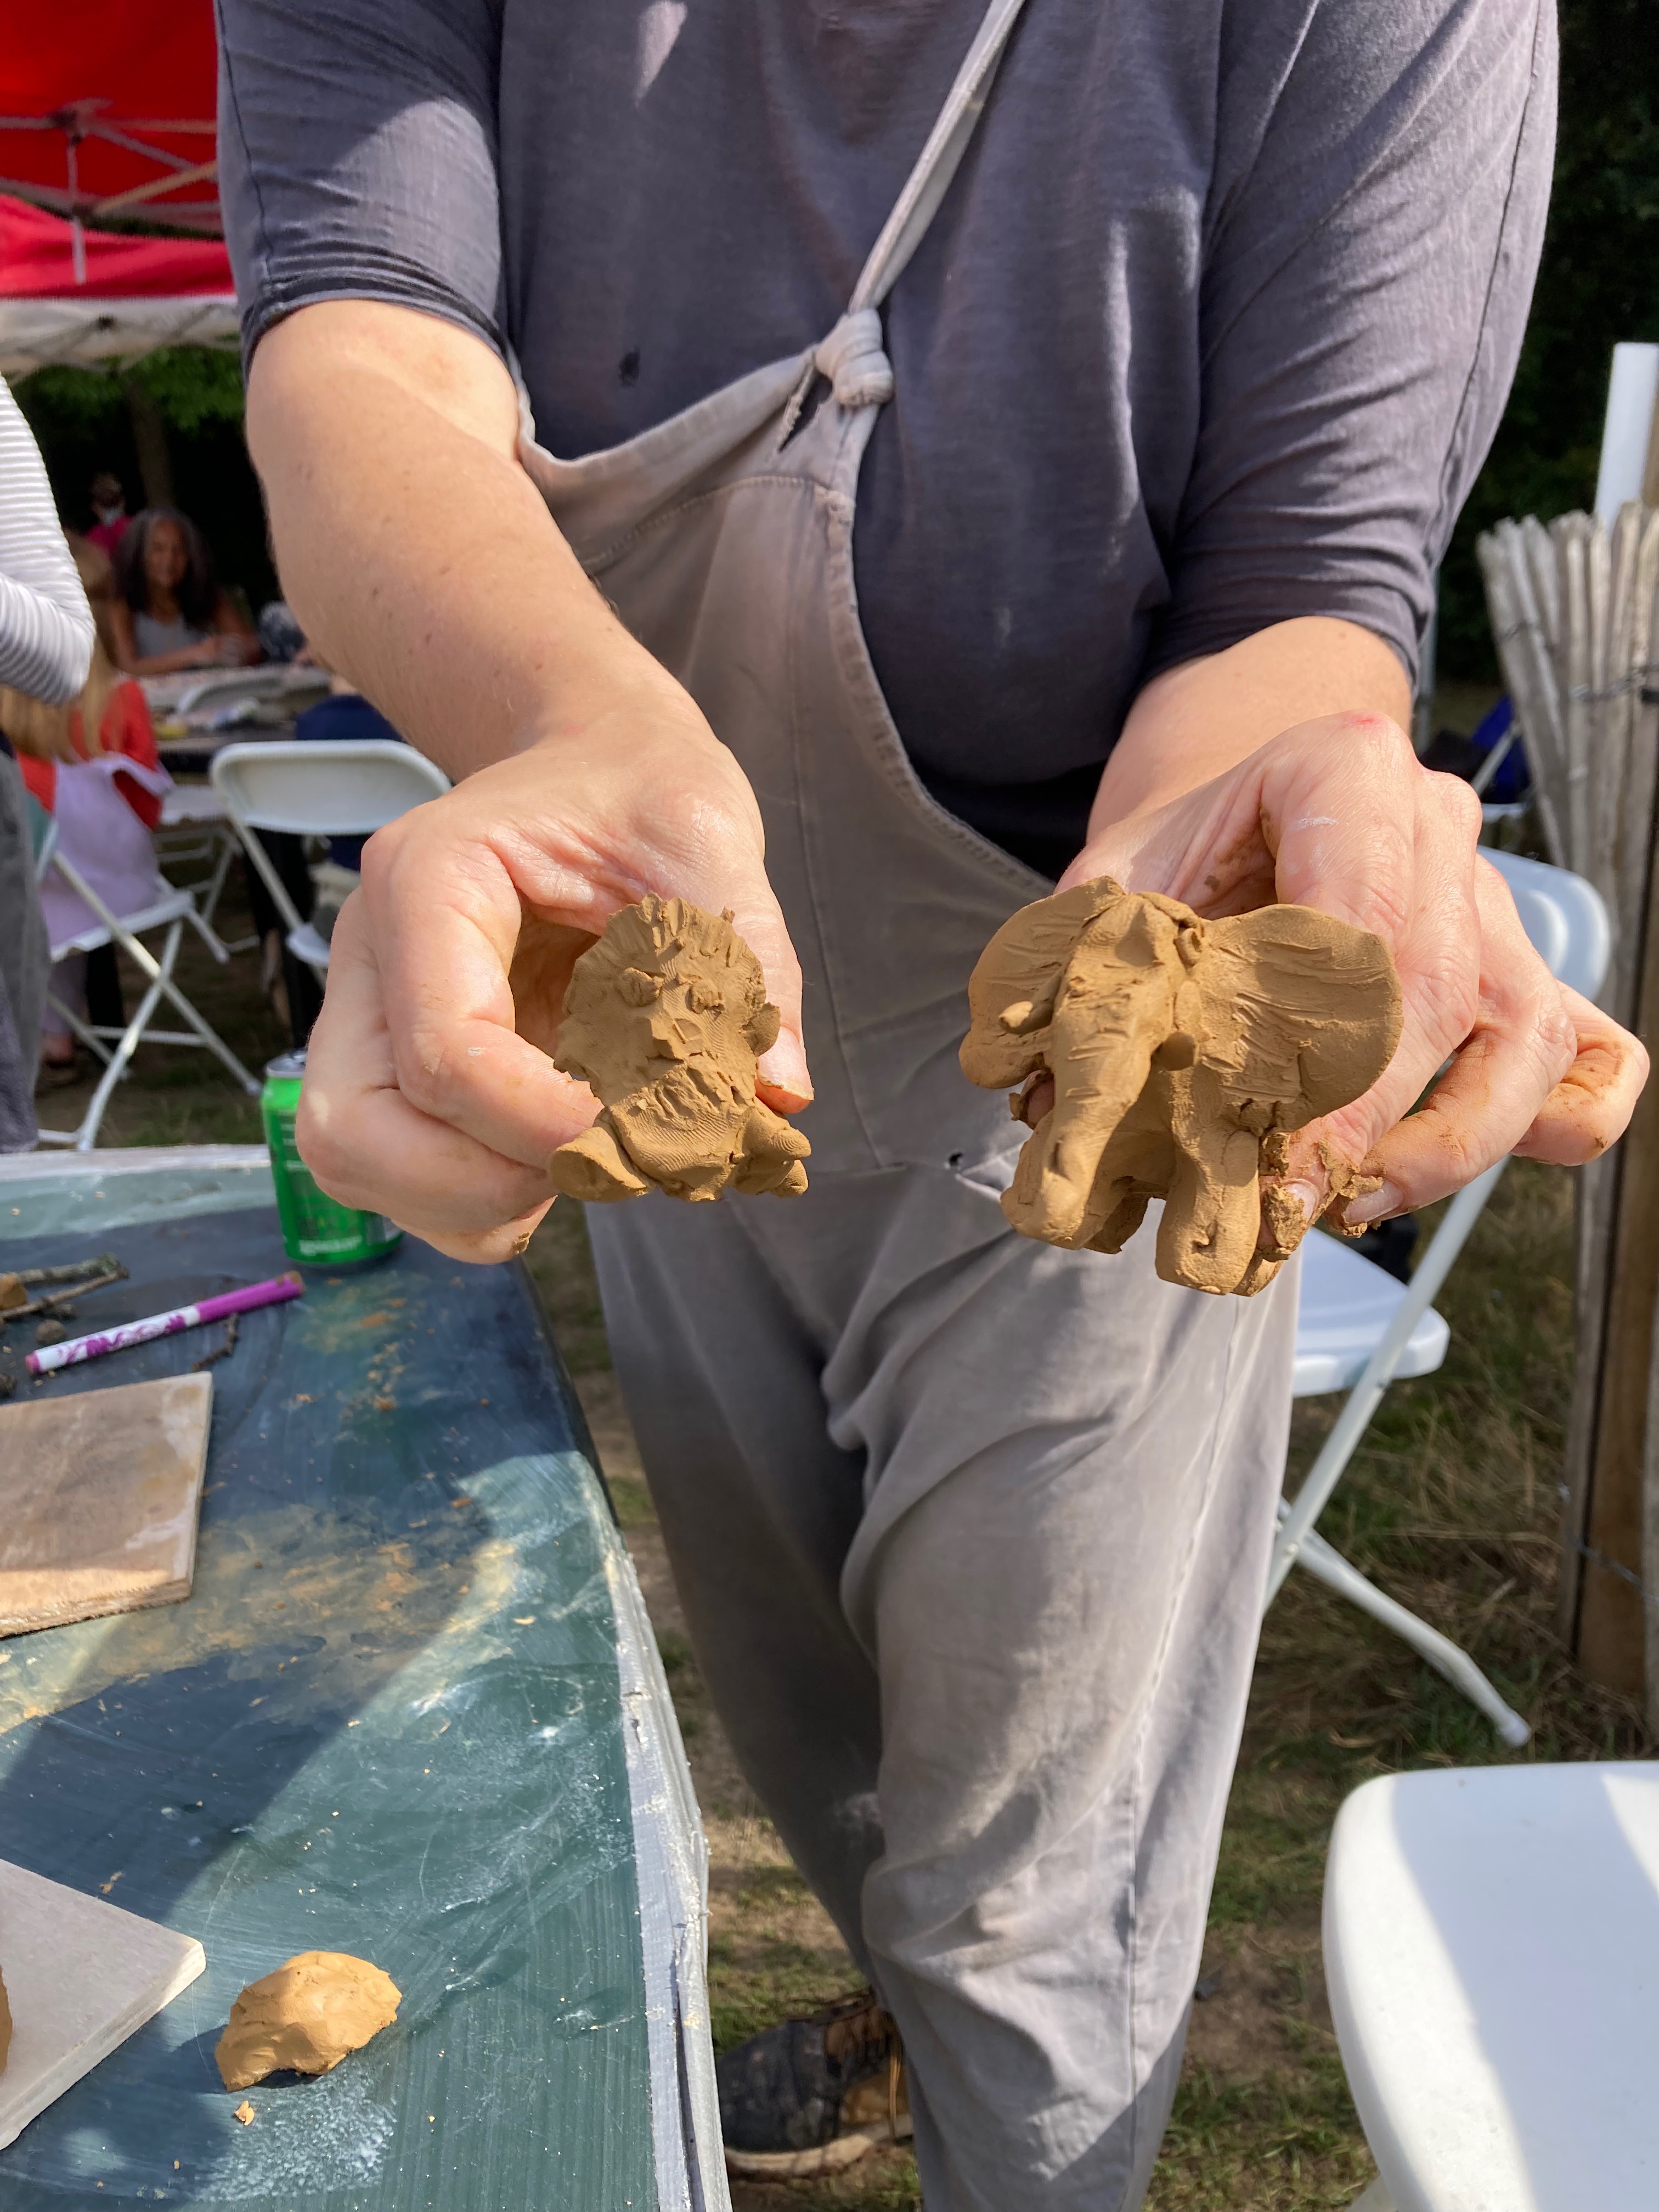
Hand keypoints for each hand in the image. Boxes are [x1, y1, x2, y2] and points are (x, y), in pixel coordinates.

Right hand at [295, 678, 810, 1261]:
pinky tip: (568, 1158)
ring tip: (595, 1155)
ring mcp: (377, 1019)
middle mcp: (378, 957)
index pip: (442, 1052)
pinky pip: (406, 1179)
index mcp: (428, 880)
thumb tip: (780, 1092)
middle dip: (486, 1182)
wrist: (600, 766)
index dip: (543, 1123)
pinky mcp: (402, 1068)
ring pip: (361, 1166)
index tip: (650, 1136)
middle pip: (355, 1133)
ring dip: (482, 1201)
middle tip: (607, 1155)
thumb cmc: (640, 791)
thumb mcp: (709, 842)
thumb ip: (748, 963)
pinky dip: (484, 1203)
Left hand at [1064, 711, 1647, 1247]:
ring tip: (1349, 1202)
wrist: (1239, 817)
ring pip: (1521, 1040)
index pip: (1356, 916)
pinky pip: (1588, 1058)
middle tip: (1280, 1198)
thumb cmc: (1179, 859)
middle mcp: (1443, 831)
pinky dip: (1551, 1124)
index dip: (1312, 1040)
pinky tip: (1457, 1168)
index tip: (1259, 1136)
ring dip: (1445, 1143)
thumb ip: (1088, 971)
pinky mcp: (1523, 981)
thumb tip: (1051, 1108)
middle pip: (1434, 992)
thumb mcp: (1111, 884)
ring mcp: (1496, 910)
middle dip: (1359, 1115)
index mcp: (1347, 769)